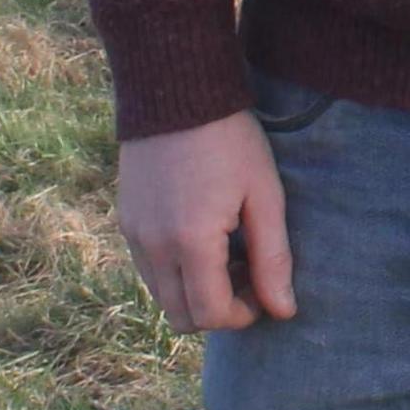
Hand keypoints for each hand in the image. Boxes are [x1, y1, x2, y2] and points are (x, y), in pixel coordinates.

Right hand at [117, 111, 294, 331]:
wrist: (177, 93)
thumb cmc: (231, 141)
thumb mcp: (264, 196)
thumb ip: (273, 258)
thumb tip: (284, 311)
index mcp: (190, 242)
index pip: (211, 314)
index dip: (243, 315)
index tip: (265, 290)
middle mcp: (152, 246)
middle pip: (181, 316)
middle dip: (219, 309)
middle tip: (250, 273)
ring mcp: (132, 235)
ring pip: (162, 297)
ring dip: (196, 292)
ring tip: (231, 252)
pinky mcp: (125, 222)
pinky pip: (149, 269)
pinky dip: (176, 271)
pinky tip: (205, 237)